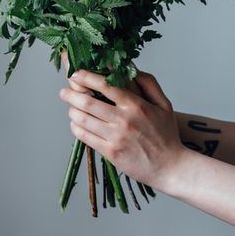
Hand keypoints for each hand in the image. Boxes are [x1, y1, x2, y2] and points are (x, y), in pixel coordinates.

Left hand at [58, 52, 184, 191]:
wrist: (170, 167)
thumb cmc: (166, 135)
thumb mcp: (164, 104)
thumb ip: (149, 83)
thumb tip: (131, 69)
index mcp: (136, 105)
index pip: (105, 85)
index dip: (86, 77)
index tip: (76, 73)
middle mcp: (123, 120)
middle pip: (88, 102)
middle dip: (71, 94)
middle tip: (64, 91)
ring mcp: (115, 137)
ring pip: (83, 119)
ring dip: (72, 111)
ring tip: (70, 107)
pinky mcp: (110, 152)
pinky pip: (85, 137)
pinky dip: (76, 128)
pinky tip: (76, 124)